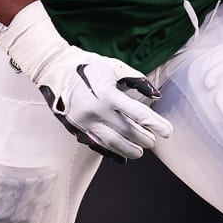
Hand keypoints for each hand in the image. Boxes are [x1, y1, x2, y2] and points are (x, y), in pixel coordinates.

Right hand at [33, 47, 172, 160]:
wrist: (54, 70)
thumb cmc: (87, 66)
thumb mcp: (114, 67)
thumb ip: (137, 80)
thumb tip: (155, 95)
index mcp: (107, 94)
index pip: (138, 114)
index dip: (156, 124)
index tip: (168, 132)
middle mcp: (96, 110)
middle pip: (127, 131)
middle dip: (143, 139)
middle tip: (153, 142)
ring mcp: (84, 122)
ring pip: (112, 143)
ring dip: (129, 149)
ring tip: (139, 152)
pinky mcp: (76, 128)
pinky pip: (96, 145)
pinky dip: (110, 152)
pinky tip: (121, 157)